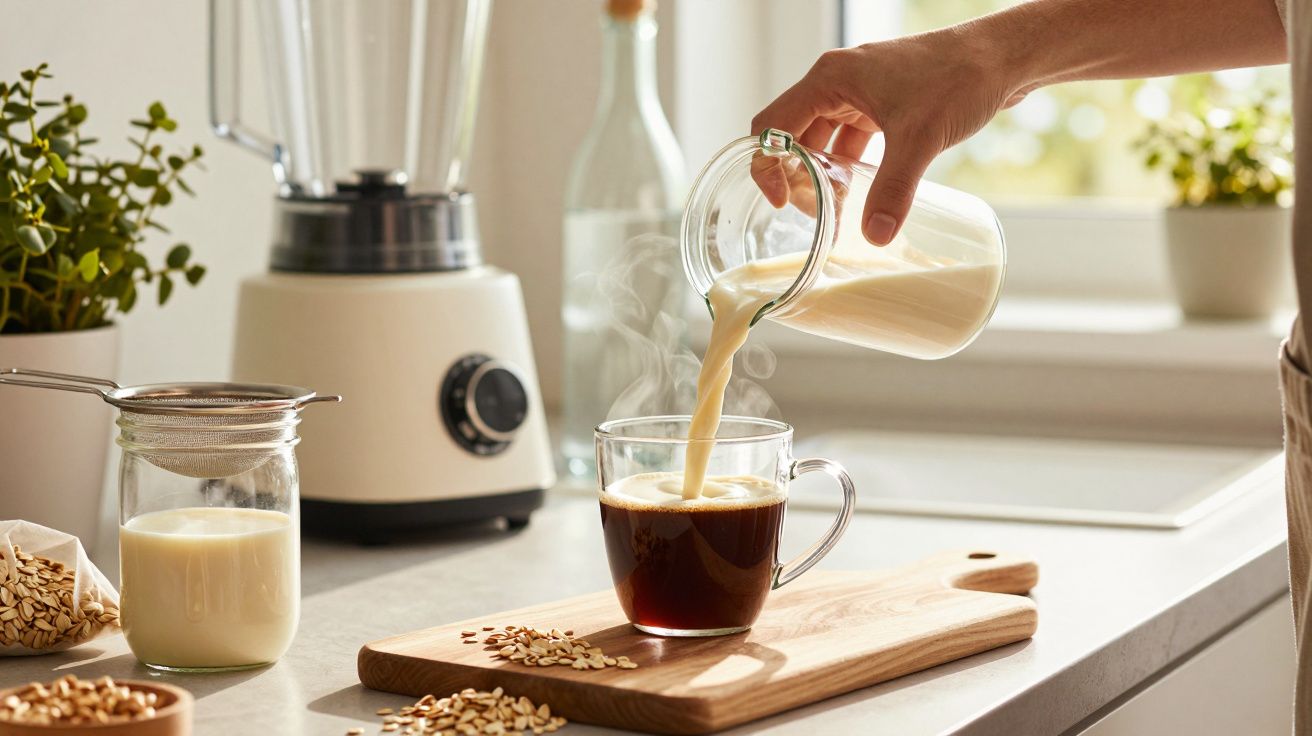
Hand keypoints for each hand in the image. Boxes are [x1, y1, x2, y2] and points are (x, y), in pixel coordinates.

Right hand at [752, 28, 1025, 243]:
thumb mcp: (920, 138)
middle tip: (817, 214)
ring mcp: (862, 92)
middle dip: (800, 177)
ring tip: (837, 210)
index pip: (772, 125)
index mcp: (830, 79)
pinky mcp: (884, 103)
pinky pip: (852, 140)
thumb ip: (893, 189)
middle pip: (795, 136)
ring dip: (826, 174)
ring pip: (825, 140)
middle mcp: (838, 82)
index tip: (782, 201)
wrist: (1003, 57)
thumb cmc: (959, 76)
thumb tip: (875, 235)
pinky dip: (851, 167)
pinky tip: (863, 193)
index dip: (768, 166)